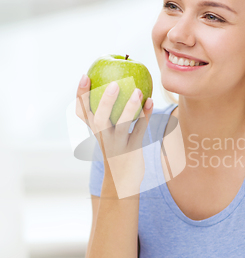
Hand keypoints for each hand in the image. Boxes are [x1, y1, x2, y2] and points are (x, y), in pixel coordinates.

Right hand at [76, 74, 152, 196]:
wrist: (121, 182)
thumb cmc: (115, 150)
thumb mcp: (106, 134)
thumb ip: (107, 115)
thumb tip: (114, 84)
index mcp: (94, 130)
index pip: (82, 111)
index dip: (81, 94)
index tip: (85, 76)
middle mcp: (103, 137)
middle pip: (99, 119)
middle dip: (104, 101)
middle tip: (114, 84)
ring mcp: (117, 145)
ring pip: (121, 126)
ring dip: (130, 108)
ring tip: (138, 91)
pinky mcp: (132, 151)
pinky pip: (140, 131)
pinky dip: (146, 116)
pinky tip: (151, 101)